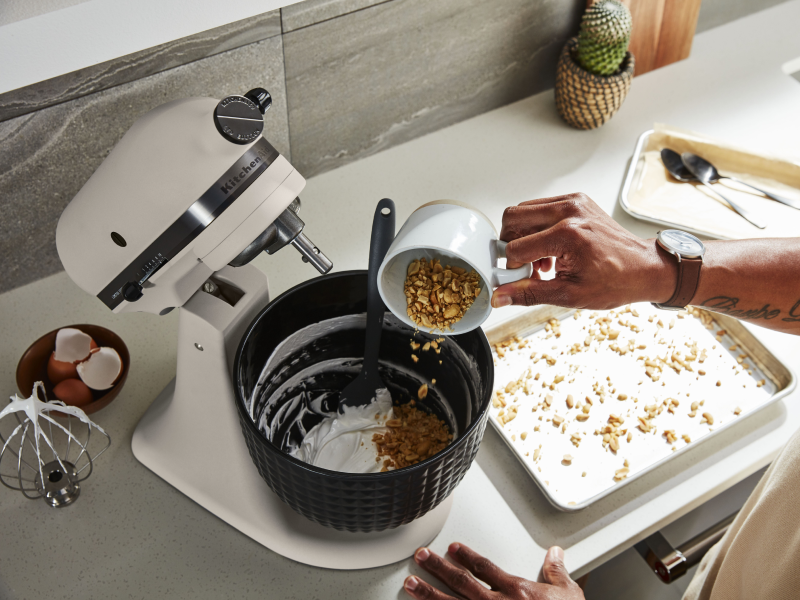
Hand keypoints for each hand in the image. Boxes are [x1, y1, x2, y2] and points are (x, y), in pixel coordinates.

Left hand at [403, 543, 584, 599]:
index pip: (485, 568)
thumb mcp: (568, 596)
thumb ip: (557, 574)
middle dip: (438, 569)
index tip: (452, 548)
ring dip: (428, 595)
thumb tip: (555, 554)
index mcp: (517, 592)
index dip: (467, 556)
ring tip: (410, 584)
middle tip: (420, 557)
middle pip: (461, 583)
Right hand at [491, 193, 675, 309]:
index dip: (512, 268)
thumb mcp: (569, 295)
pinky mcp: (576, 200)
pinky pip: (541, 207)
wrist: (644, 268)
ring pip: (524, 210)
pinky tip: (549, 249)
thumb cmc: (617, 281)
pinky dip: (537, 227)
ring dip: (523, 235)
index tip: (517, 280)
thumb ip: (529, 293)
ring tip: (539, 259)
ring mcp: (573, 202)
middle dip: (510, 244)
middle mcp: (569, 211)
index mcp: (568, 235)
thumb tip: (500, 296)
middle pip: (513, 218)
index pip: (516, 247)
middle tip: (520, 265)